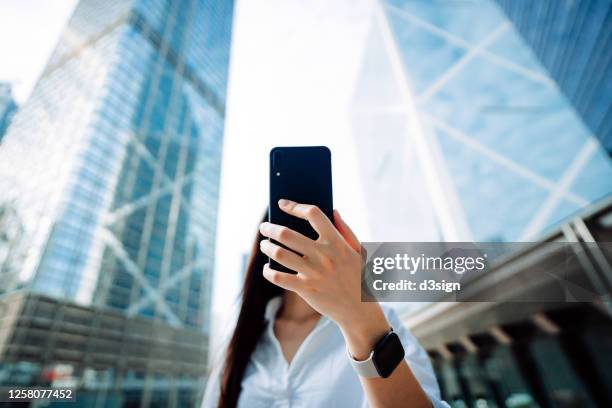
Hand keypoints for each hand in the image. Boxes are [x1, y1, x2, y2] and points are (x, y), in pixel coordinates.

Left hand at [259, 199, 388, 357]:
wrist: (359, 309)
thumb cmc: (357, 276)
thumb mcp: (358, 250)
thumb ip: (345, 229)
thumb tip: (332, 210)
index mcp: (337, 242)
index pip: (313, 214)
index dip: (295, 206)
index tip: (282, 204)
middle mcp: (324, 255)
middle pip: (287, 234)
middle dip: (270, 228)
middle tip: (264, 227)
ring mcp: (314, 273)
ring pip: (279, 253)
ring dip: (267, 247)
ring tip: (265, 244)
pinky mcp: (306, 289)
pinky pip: (279, 277)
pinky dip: (268, 272)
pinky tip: (267, 268)